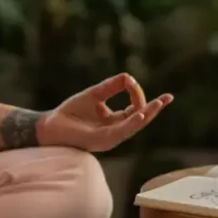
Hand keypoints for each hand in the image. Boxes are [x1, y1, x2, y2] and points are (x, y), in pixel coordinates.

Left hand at [38, 73, 172, 152]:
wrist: (49, 126)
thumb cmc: (70, 113)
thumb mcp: (93, 95)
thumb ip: (110, 87)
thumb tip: (129, 77)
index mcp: (114, 122)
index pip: (134, 110)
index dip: (137, 94)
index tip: (129, 81)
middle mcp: (115, 132)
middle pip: (140, 119)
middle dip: (154, 109)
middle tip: (168, 97)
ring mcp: (110, 138)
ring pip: (134, 126)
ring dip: (146, 114)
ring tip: (158, 103)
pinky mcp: (102, 141)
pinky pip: (121, 131)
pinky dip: (132, 122)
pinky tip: (139, 113)